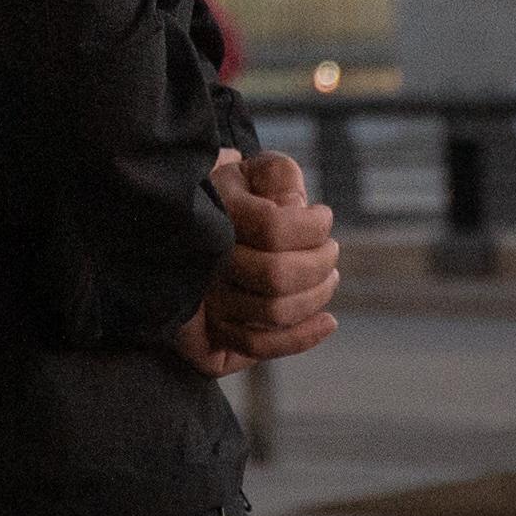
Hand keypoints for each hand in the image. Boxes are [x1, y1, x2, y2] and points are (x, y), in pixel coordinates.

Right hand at [163, 148, 340, 375]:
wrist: (184, 228)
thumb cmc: (234, 196)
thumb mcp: (252, 170)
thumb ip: (277, 175)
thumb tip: (296, 206)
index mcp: (216, 214)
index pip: (273, 228)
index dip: (311, 226)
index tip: (322, 215)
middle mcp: (208, 260)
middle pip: (277, 275)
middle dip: (319, 263)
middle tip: (330, 249)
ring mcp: (207, 299)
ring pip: (274, 312)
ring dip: (316, 296)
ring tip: (328, 276)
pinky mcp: (213, 331)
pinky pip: (258, 345)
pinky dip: (301, 338)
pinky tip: (328, 322)